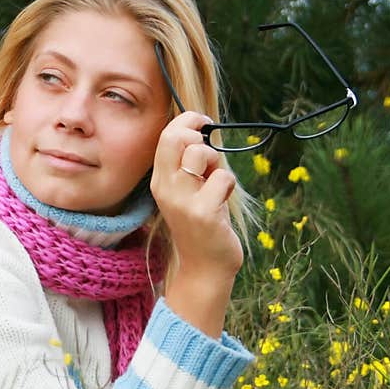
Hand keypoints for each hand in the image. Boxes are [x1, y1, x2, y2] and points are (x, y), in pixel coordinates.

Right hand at [149, 111, 243, 283]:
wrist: (204, 267)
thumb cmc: (202, 224)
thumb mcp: (188, 191)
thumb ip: (190, 164)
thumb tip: (201, 130)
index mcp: (160, 180)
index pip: (166, 136)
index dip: (188, 121)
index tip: (204, 123)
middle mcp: (165, 188)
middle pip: (177, 138)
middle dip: (199, 134)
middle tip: (211, 151)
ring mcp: (182, 201)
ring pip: (201, 153)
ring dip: (217, 161)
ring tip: (216, 182)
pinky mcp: (203, 212)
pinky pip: (223, 178)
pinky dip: (229, 184)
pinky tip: (224, 200)